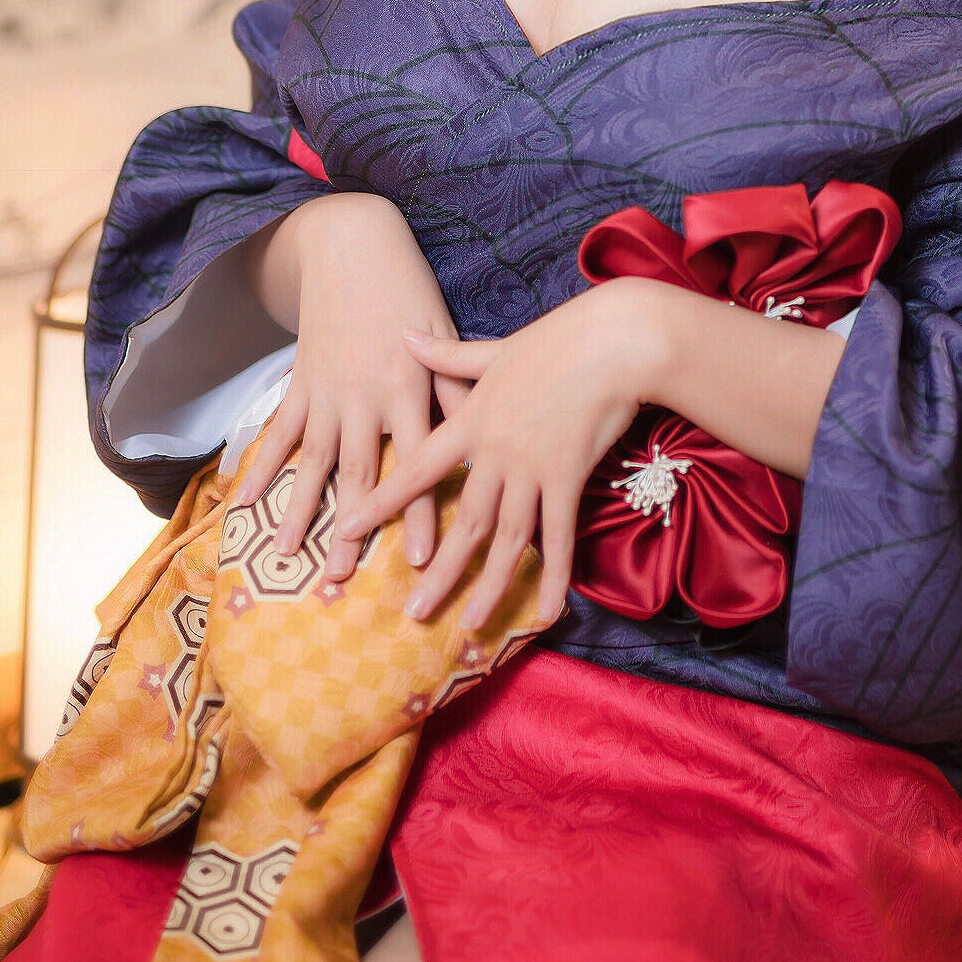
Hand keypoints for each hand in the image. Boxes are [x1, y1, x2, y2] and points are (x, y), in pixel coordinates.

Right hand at [233, 193, 468, 584]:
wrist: (351, 246)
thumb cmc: (410, 291)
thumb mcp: (444, 333)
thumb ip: (457, 388)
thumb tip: (484, 437)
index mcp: (406, 385)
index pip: (416, 460)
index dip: (418, 510)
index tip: (419, 559)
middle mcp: (364, 395)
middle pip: (358, 473)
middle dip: (351, 529)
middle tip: (342, 579)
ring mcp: (326, 390)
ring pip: (313, 461)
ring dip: (299, 509)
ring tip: (287, 555)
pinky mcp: (300, 382)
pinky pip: (279, 431)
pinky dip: (261, 466)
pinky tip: (244, 503)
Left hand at [336, 277, 673, 631]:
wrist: (614, 342)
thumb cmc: (556, 338)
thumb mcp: (494, 348)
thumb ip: (447, 354)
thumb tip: (404, 335)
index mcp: (472, 419)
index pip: (417, 468)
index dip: (382, 501)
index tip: (347, 528)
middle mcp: (496, 451)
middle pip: (463, 521)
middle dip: (438, 572)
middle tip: (413, 613)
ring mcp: (533, 468)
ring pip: (505, 539)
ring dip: (488, 586)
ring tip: (468, 625)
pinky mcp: (569, 477)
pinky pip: (559, 537)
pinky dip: (554, 576)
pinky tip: (549, 612)